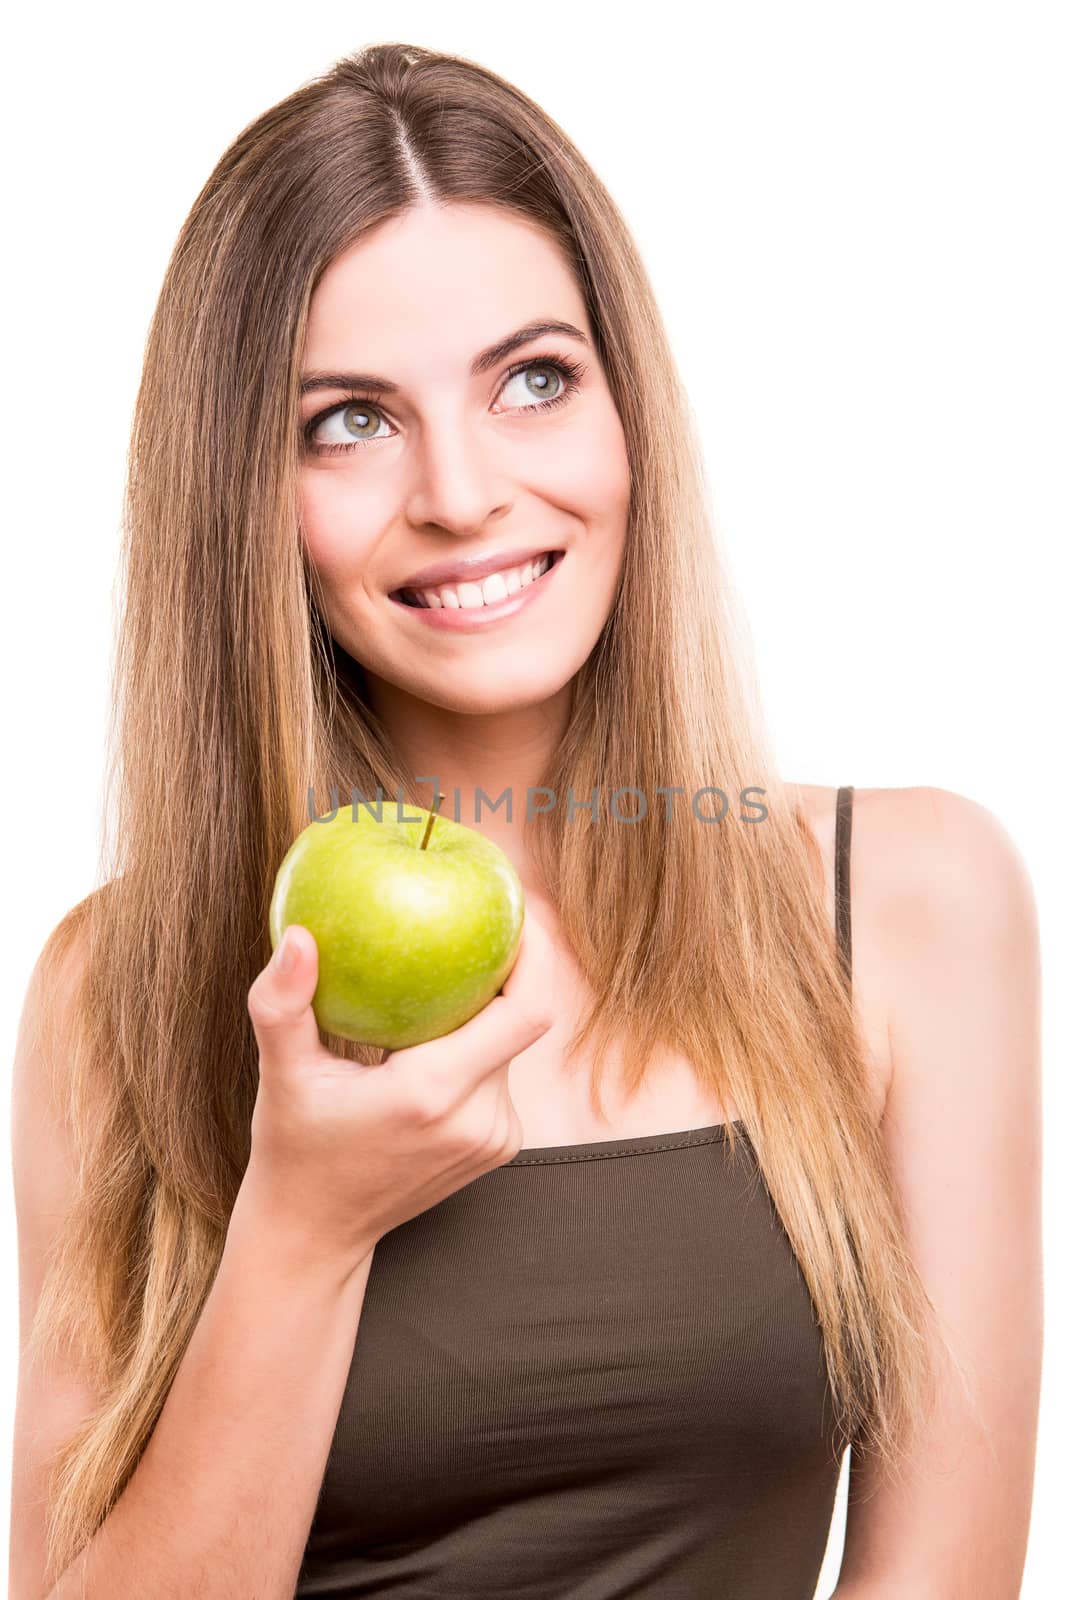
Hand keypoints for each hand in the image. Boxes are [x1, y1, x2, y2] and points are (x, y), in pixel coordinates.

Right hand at [237, 915, 553, 1278]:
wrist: (317, 1231)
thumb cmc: (294, 1147)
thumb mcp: (281, 1075)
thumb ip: (283, 1004)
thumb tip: (301, 937)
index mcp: (434, 1093)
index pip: (525, 1011)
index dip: (537, 955)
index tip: (517, 909)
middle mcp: (478, 1119)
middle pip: (523, 1020)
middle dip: (507, 969)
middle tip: (477, 918)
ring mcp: (496, 1138)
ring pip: (511, 1047)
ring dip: (486, 1011)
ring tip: (448, 968)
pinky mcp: (499, 1146)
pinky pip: (501, 1075)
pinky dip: (478, 1045)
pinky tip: (441, 1024)